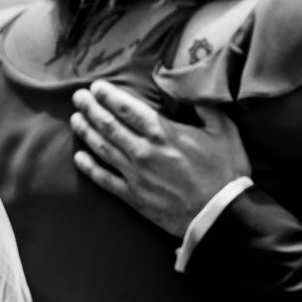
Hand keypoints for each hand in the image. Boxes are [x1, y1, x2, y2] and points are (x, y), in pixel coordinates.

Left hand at [70, 79, 249, 236]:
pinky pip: (104, 179)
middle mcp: (143, 152)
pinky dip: (89, 167)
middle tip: (78, 97)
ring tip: (75, 119)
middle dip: (91, 108)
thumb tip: (186, 88)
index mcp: (163, 133)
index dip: (108, 95)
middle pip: (109, 125)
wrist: (220, 216)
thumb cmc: (225, 172)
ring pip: (102, 148)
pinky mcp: (133, 197)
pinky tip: (78, 157)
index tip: (97, 86)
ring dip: (86, 131)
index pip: (127, 108)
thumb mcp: (223, 130)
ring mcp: (135, 175)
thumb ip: (202, 106)